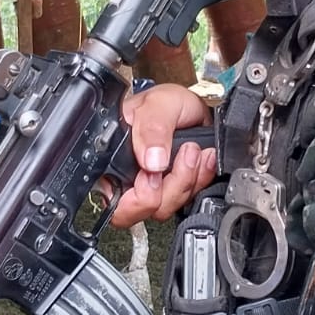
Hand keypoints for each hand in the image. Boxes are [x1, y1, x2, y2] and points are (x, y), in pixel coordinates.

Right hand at [110, 84, 217, 227]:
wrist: (192, 105)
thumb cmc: (166, 103)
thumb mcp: (157, 104)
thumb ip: (151, 129)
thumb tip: (150, 161)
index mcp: (112, 163)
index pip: (115, 204)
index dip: (137, 196)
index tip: (155, 172)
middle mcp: (130, 180)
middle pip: (144, 210)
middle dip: (169, 187)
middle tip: (182, 154)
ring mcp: (154, 188)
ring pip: (168, 207)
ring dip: (187, 179)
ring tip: (193, 149)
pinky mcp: (176, 190)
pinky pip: (189, 200)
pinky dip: (201, 179)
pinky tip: (203, 158)